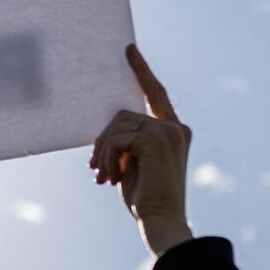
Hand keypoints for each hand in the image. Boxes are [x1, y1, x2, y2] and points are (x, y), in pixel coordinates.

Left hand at [89, 44, 193, 253]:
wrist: (161, 219)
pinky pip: (116, 139)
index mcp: (174, 130)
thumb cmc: (145, 197)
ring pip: (116, 125)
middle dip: (103, 141)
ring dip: (103, 153)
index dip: (141, 71)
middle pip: (122, 114)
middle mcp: (175, 126)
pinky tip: (112, 178)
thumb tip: (104, 131)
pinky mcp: (156, 139)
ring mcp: (168, 131)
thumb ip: (127, 141)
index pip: (154, 93)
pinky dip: (108, 158)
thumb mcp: (133, 163)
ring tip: (104, 177)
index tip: (128, 50)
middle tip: (94, 168)